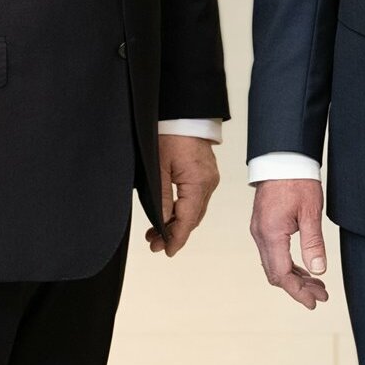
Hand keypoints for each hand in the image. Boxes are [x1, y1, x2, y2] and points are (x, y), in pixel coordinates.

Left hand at [147, 135, 219, 256]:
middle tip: (154, 244)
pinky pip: (197, 198)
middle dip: (174, 233)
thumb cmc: (171, 133)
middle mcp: (209, 183)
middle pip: (193, 218)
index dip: (176, 239)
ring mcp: (210, 178)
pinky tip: (170, 214)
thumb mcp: (159, 167)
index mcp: (198, 183)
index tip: (165, 251)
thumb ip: (161, 198)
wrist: (185, 113)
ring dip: (178, 222)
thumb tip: (161, 224)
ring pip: (195, 210)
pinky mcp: (207, 173)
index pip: (188, 220)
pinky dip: (184, 209)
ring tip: (157, 232)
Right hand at [250, 179, 330, 309]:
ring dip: (294, 277)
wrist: (281, 157)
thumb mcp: (310, 212)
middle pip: (275, 273)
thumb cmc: (297, 180)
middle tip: (321, 295)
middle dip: (298, 288)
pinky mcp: (263, 225)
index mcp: (271, 233)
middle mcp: (260, 234)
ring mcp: (260, 230)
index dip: (298, 292)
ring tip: (317, 284)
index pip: (282, 274)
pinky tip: (304, 268)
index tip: (314, 302)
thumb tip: (318, 271)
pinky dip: (288, 264)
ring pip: (273, 264)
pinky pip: (272, 253)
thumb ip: (313, 243)